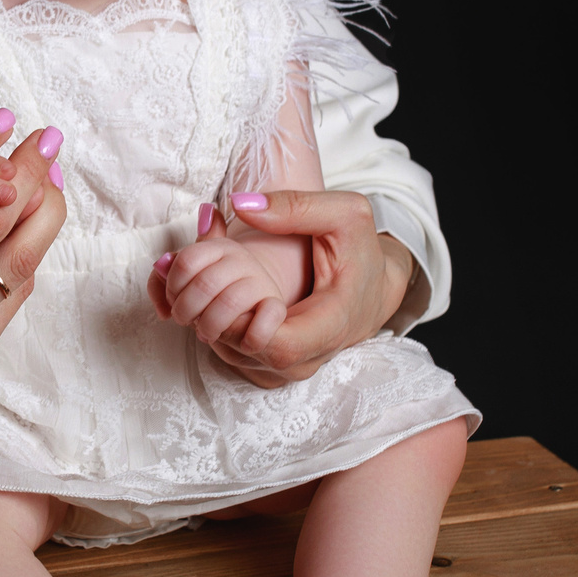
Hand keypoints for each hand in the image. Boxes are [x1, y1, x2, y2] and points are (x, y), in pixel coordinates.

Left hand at [148, 206, 293, 347]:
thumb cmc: (214, 291)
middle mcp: (241, 260)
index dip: (172, 287)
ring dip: (210, 325)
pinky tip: (242, 344)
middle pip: (205, 283)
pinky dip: (251, 336)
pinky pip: (268, 317)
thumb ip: (167, 272)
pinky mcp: (277, 306)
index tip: (173, 300)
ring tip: (206, 334)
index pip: (186, 261)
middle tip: (185, 321)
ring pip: (230, 302)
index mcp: (217, 247)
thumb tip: (160, 266)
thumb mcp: (189, 276)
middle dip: (186, 310)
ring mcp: (261, 282)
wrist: (255, 297)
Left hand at [209, 190, 415, 388]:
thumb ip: (296, 206)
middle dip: (216, 309)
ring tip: (208, 277)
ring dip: (208, 315)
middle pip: (244, 351)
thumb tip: (241, 205)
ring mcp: (287, 371)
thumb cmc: (361, 253)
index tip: (225, 282)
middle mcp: (307, 360)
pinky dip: (215, 325)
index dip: (242, 318)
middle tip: (204, 269)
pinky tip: (217, 294)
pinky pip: (231, 355)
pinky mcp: (272, 371)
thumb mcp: (344, 216)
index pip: (278, 345)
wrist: (373, 290)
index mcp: (330, 327)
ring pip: (230, 354)